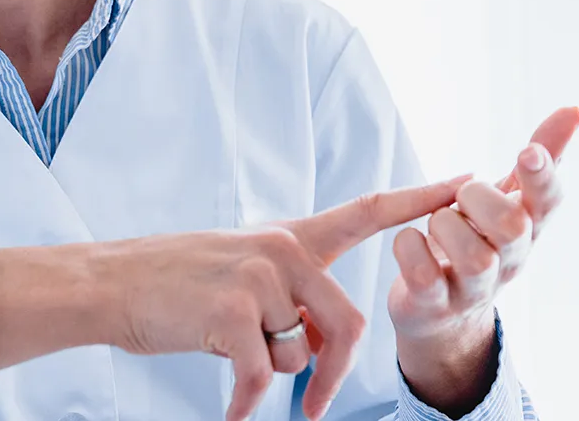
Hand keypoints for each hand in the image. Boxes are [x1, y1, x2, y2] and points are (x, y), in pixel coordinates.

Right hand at [94, 176, 471, 420]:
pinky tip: (230, 415)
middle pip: (349, 320)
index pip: (367, 211)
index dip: (420, 199)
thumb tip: (319, 345)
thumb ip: (290, 296)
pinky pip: (261, 377)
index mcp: (290, 237)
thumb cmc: (177, 286)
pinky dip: (245, 406)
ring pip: (300, 352)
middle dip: (334, 373)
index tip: (465, 180)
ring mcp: (258, 277)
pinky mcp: (232, 312)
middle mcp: (282, 249)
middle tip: (313, 408)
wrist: (112, 284)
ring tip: (226, 352)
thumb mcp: (243, 275)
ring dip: (271, 371)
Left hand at [386, 107, 578, 408]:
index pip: (550, 202)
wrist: (441, 311)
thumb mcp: (509, 198)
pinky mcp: (435, 305)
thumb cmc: (479, 239)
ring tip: (437, 224)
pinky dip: (410, 248)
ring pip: (474, 256)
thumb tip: (575, 109)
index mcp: (528, 228)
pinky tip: (412, 241)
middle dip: (479, 199)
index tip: (527, 151)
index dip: (543, 176)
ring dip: (445, 225)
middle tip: (461, 199)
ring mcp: (475, 289)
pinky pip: (423, 276)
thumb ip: (540, 155)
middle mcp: (509, 261)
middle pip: (513, 227)